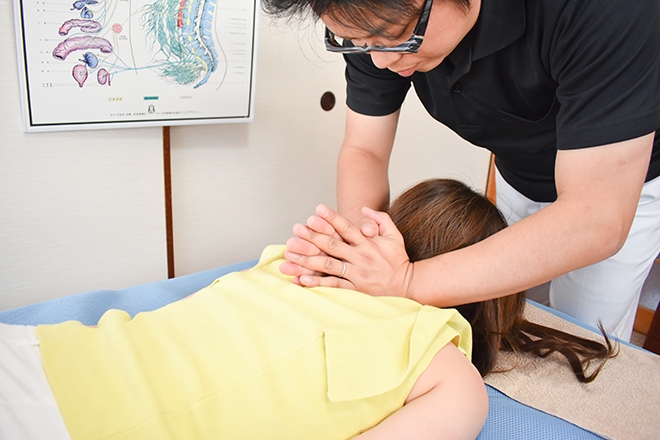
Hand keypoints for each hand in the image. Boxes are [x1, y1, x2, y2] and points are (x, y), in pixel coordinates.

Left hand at [285, 204, 413, 298]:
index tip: (316, 210)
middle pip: (332, 245)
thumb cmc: (398, 259)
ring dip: (308, 259)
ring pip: (328, 265)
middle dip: (312, 236)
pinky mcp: (356, 289)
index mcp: (367, 242)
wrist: (408, 284)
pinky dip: (319, 282)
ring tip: (291, 254)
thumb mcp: (394, 234)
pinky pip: (334, 285)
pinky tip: (302, 279)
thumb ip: (380, 219)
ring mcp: (357, 274)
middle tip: (296, 229)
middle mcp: (360, 256)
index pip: (346, 227)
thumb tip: (364, 209)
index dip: (331, 218)